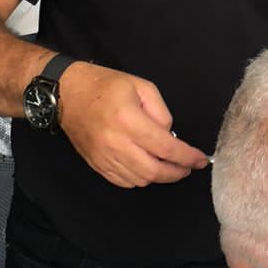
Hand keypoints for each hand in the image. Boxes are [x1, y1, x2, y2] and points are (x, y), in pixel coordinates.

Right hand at [58, 63, 209, 187]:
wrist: (66, 94)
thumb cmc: (105, 86)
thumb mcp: (141, 86)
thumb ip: (161, 112)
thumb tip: (169, 136)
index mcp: (128, 120)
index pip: (166, 148)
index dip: (187, 157)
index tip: (201, 160)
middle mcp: (116, 143)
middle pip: (154, 171)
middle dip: (176, 173)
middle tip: (187, 167)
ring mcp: (104, 158)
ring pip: (140, 180)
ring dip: (158, 177)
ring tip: (168, 166)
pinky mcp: (96, 165)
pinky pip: (123, 182)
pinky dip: (140, 179)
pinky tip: (147, 168)